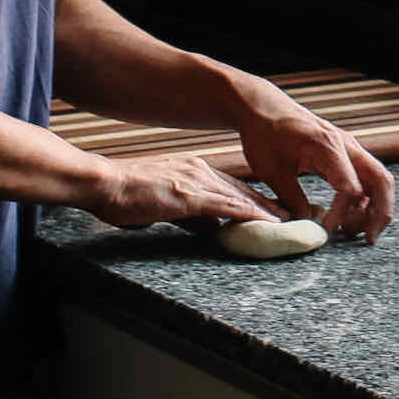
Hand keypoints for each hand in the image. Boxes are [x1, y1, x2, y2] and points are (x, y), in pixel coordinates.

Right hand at [88, 153, 286, 229]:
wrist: (105, 183)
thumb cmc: (127, 194)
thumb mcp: (165, 204)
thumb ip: (190, 215)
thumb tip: (210, 227)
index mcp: (194, 170)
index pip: (232, 188)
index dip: (255, 200)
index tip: (275, 211)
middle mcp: (200, 171)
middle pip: (242, 191)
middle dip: (268, 205)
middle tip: (293, 216)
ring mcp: (195, 181)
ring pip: (239, 197)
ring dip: (265, 211)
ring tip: (287, 222)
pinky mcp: (188, 195)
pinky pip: (224, 206)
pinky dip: (246, 213)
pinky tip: (262, 220)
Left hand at [234, 79, 395, 243]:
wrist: (264, 108)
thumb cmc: (265, 134)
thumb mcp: (272, 171)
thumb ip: (292, 199)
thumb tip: (307, 226)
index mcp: (328, 147)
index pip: (350, 188)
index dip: (342, 215)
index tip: (326, 232)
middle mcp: (346, 145)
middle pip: (381, 180)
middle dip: (381, 213)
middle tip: (368, 239)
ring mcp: (348, 147)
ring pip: (378, 179)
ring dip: (375, 207)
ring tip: (355, 231)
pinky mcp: (344, 152)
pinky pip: (365, 176)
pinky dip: (365, 198)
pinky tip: (349, 216)